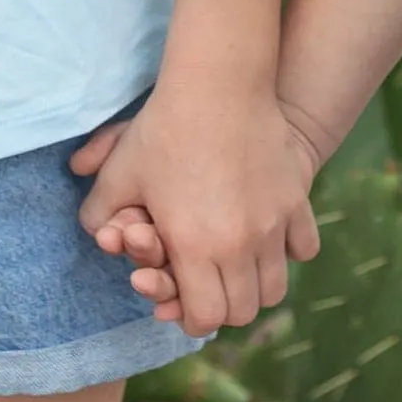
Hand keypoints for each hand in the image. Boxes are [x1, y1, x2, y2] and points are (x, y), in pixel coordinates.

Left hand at [71, 87, 319, 335]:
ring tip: (239, 266)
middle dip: (223, 307)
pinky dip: (289, 251)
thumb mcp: (120, 172)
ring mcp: (274, 223)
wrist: (218, 83)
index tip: (185, 302)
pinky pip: (305, 247)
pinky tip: (269, 235)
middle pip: (243, 311)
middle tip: (210, 286)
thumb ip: (98, 213)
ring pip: (275, 287)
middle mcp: (239, 244)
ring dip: (256, 285)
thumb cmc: (164, 128)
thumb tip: (97, 234)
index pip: (205, 318)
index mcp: (194, 247)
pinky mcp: (297, 198)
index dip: (191, 318)